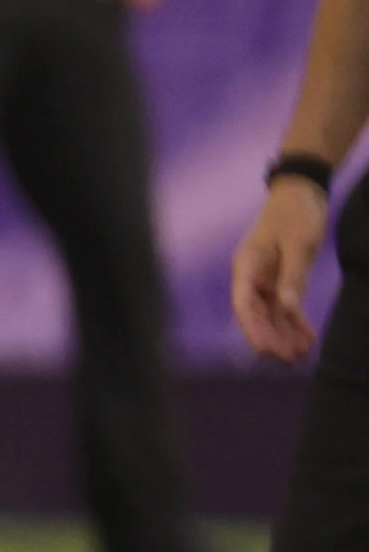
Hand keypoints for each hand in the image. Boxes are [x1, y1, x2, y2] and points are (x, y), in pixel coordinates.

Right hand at [232, 178, 331, 362]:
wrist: (303, 192)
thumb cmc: (296, 214)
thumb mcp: (298, 245)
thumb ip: (292, 278)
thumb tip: (286, 310)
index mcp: (247, 265)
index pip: (244, 304)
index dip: (252, 329)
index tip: (265, 350)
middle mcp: (252, 275)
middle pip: (257, 313)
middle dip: (271, 336)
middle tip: (289, 359)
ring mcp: (266, 277)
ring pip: (271, 313)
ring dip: (284, 333)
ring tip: (301, 354)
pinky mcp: (281, 277)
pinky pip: (286, 304)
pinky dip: (295, 321)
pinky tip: (308, 337)